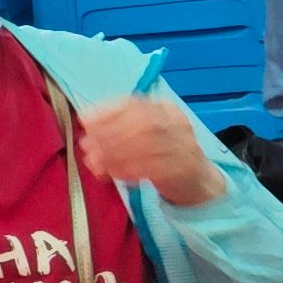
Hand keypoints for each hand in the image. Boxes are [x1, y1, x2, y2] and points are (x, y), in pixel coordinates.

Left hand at [75, 92, 225, 208]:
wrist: (197, 178)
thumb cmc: (163, 152)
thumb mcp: (147, 132)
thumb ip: (121, 124)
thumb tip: (86, 121)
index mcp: (167, 108)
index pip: (136, 103)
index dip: (108, 111)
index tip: (85, 121)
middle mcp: (178, 122)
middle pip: (143, 123)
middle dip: (110, 134)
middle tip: (87, 147)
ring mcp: (185, 145)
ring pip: (148, 145)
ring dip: (115, 155)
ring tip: (94, 163)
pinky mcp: (185, 168)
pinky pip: (154, 167)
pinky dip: (130, 170)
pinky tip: (113, 174)